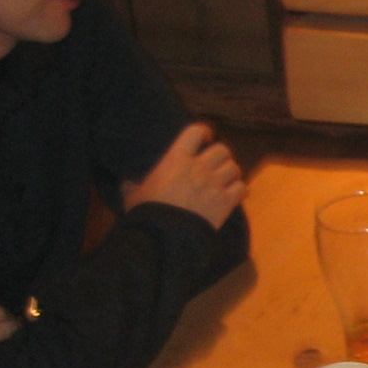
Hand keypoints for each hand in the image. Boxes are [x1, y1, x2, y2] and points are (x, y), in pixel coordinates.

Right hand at [125, 123, 245, 228]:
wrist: (165, 235)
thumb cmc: (146, 212)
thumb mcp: (133, 193)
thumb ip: (133, 182)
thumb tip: (126, 180)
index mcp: (175, 159)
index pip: (196, 132)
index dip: (204, 132)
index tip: (205, 138)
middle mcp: (198, 167)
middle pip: (222, 150)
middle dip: (220, 156)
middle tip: (215, 165)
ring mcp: (214, 184)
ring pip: (234, 167)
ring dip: (231, 173)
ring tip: (225, 180)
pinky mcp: (226, 202)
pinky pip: (242, 188)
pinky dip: (240, 190)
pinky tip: (234, 195)